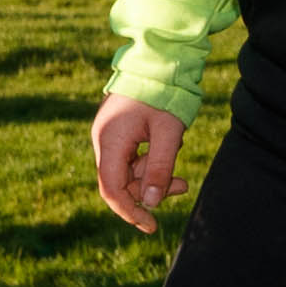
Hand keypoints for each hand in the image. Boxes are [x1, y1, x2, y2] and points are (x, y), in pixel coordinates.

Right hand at [91, 97, 184, 233]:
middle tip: (182, 187)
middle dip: (149, 190)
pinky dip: (149, 163)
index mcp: (111, 141)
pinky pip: (130, 158)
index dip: (129, 212)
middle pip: (120, 182)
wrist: (156, 60)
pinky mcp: (117, 131)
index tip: (151, 226)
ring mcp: (108, 135)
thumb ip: (160, 168)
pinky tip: (169, 151)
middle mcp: (103, 140)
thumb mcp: (168, 133)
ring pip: (127, 171)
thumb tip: (150, 203)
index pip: (112, 190)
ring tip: (181, 176)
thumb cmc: (163, 93)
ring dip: (153, 176)